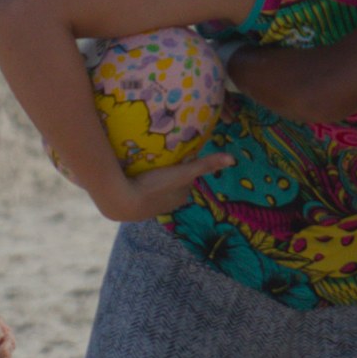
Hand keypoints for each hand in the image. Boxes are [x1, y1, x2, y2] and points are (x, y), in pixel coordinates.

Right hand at [88, 150, 231, 224]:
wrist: (123, 201)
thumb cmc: (155, 186)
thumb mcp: (184, 172)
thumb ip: (206, 164)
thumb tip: (233, 159)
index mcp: (180, 196)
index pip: (186, 175)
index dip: (181, 162)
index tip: (175, 151)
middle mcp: (168, 204)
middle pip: (171, 180)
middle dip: (168, 169)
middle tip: (159, 154)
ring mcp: (150, 206)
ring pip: (155, 185)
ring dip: (152, 175)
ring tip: (145, 161)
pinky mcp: (133, 204)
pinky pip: (140, 188)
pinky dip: (139, 181)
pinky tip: (132, 173)